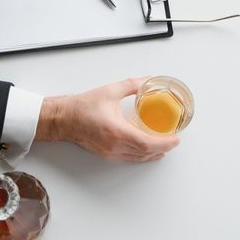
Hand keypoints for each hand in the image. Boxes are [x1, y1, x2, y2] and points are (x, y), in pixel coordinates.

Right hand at [35, 77, 179, 161]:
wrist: (63, 119)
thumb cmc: (82, 107)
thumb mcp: (110, 91)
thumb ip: (132, 85)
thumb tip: (148, 81)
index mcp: (117, 131)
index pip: (147, 143)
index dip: (165, 142)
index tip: (176, 138)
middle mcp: (114, 145)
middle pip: (146, 153)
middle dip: (164, 147)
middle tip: (174, 140)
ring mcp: (110, 152)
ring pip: (138, 158)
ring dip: (154, 153)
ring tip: (165, 146)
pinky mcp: (106, 154)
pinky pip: (130, 159)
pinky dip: (142, 155)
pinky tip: (147, 150)